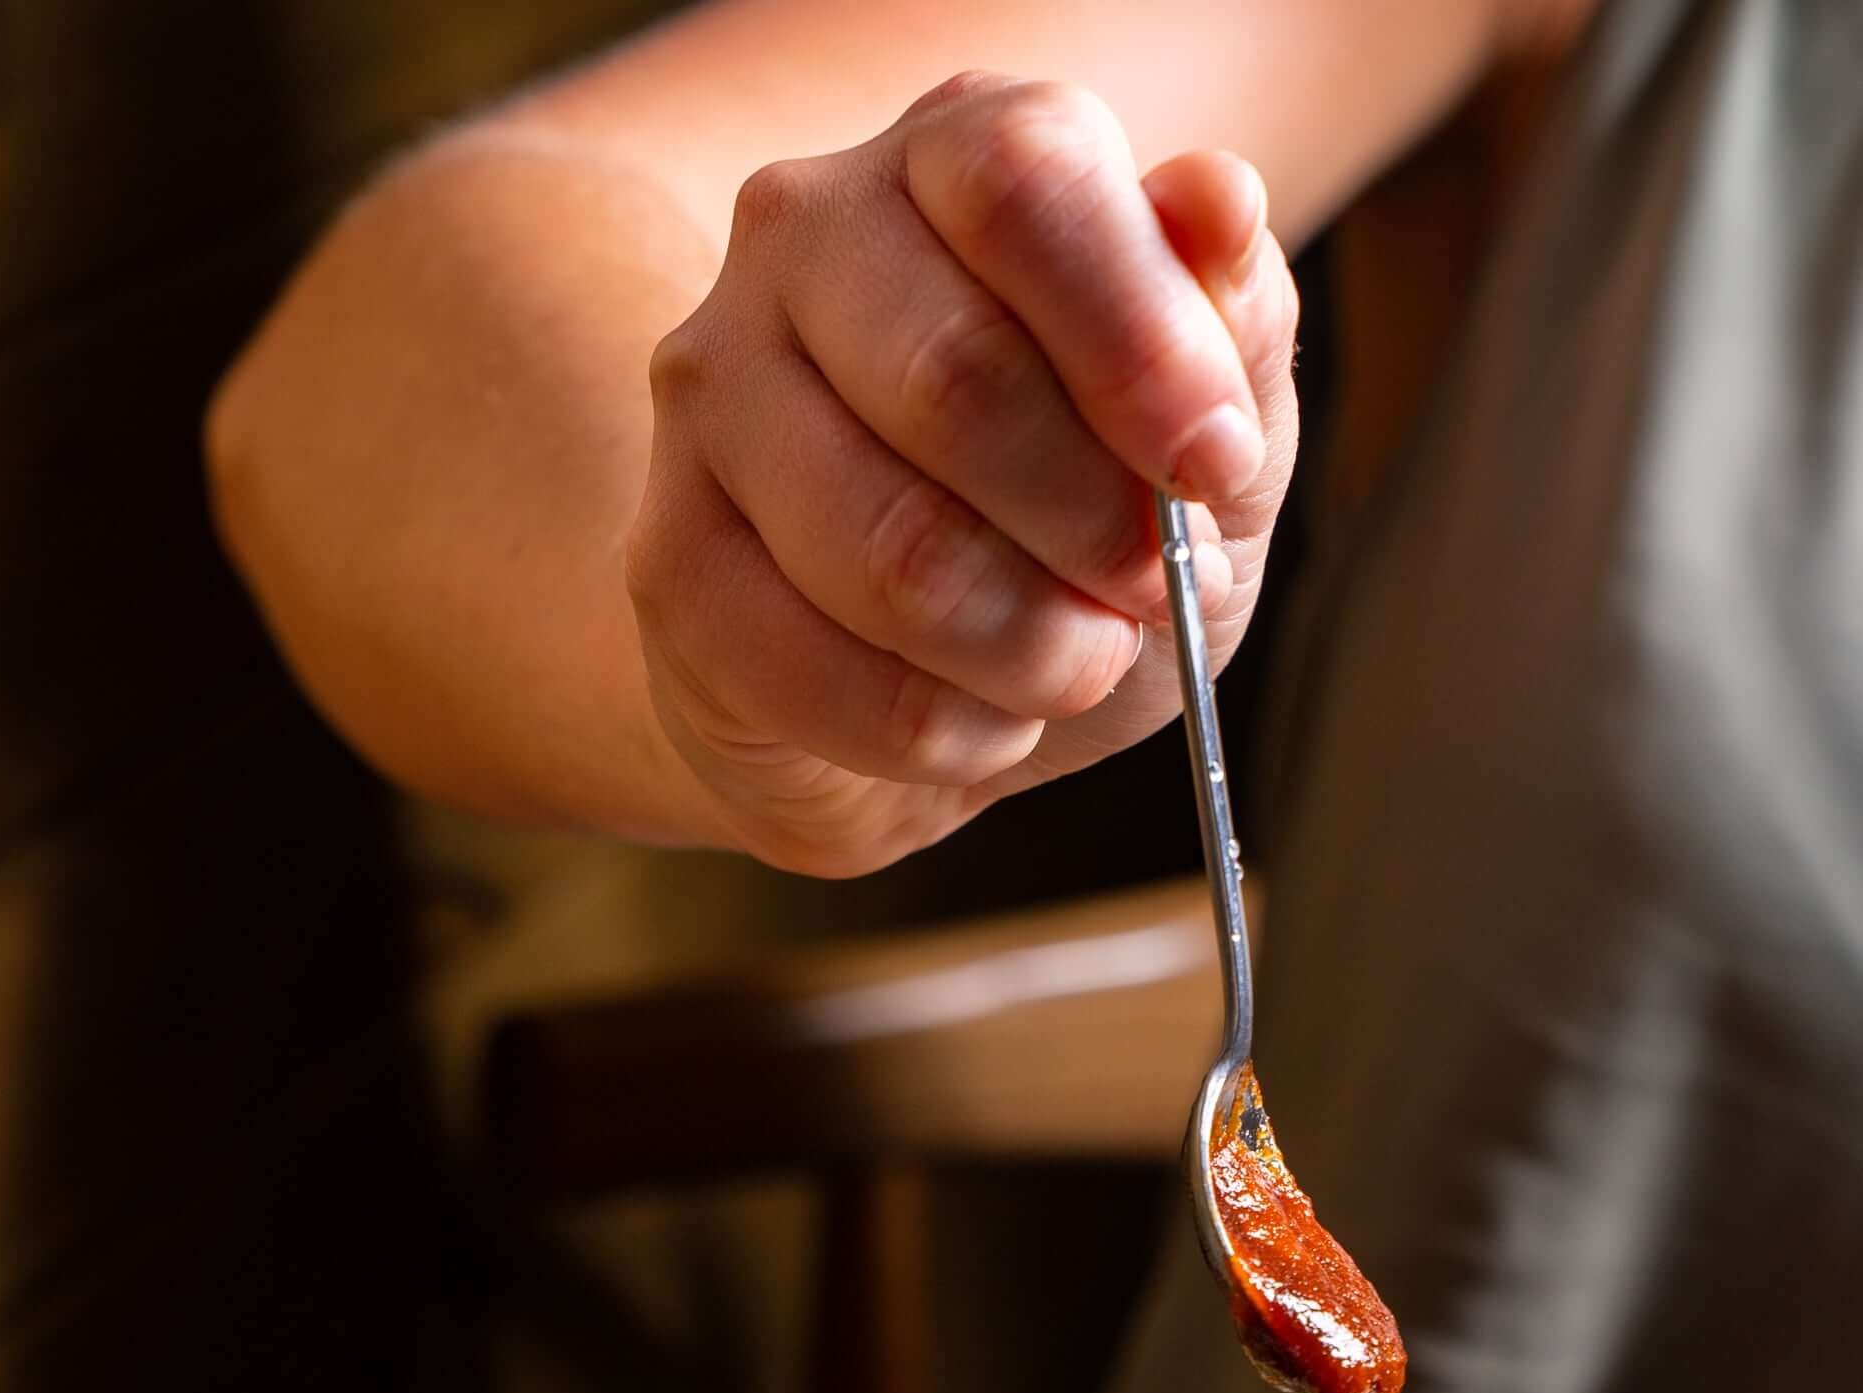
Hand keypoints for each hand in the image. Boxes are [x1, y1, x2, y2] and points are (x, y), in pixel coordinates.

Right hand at [625, 72, 1298, 875]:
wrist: (924, 675)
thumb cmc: (1070, 519)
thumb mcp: (1201, 430)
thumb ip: (1230, 323)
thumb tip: (1218, 201)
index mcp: (952, 152)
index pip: (1024, 182)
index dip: (1139, 342)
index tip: (1215, 467)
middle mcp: (802, 236)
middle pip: (954, 378)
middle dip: (1092, 527)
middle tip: (1144, 594)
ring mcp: (712, 395)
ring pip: (888, 551)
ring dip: (1024, 649)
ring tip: (1068, 664)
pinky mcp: (670, 559)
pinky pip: (818, 675)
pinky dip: (940, 733)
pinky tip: (981, 721)